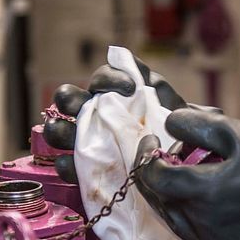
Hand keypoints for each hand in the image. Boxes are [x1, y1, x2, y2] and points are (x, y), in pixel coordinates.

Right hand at [42, 53, 186, 181]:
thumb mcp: (167, 103)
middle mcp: (92, 114)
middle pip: (67, 100)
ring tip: (69, 133)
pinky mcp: (84, 170)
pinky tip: (71, 163)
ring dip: (58, 130)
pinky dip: (66, 165)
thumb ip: (153, 83)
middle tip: (80, 106)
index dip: (109, 79)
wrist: (182, 162)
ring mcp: (85, 142)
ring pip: (59, 131)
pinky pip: (68, 167)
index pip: (101, 79)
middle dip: (69, 99)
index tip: (130, 88)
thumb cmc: (170, 127)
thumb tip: (137, 70)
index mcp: (110, 93)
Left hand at [135, 108, 239, 239]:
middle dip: (156, 168)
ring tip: (188, 169)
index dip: (146, 153)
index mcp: (199, 191)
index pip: (152, 174)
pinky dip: (178, 204)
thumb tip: (171, 121)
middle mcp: (193, 219)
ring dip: (167, 187)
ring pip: (165, 209)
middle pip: (154, 193)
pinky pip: (180, 223)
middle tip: (172, 151)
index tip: (153, 138)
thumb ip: (203, 125)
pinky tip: (195, 191)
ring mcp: (200, 236)